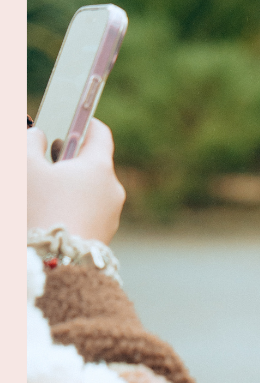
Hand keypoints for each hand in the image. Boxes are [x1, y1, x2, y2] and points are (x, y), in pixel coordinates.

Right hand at [27, 119, 126, 244]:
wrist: (56, 265)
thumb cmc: (39, 209)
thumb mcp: (24, 167)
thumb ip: (29, 142)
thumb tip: (39, 135)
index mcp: (100, 167)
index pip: (100, 133)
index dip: (83, 121)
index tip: (68, 117)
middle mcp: (113, 189)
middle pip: (92, 163)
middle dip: (68, 157)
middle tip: (44, 157)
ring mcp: (111, 215)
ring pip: (89, 189)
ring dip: (68, 184)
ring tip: (41, 189)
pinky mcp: (103, 235)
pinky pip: (88, 211)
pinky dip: (71, 205)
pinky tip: (50, 212)